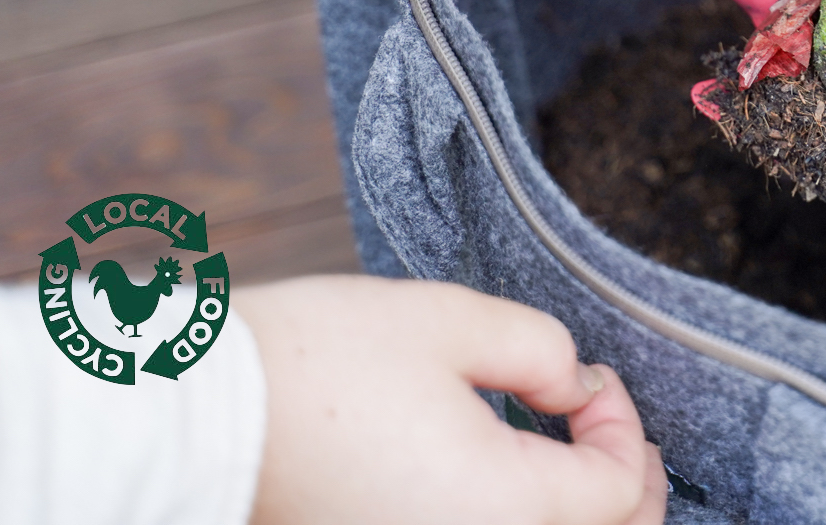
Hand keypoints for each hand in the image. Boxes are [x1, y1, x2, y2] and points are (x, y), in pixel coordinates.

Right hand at [241, 276, 665, 524]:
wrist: (197, 418)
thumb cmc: (315, 361)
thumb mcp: (451, 321)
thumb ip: (541, 350)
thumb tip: (576, 387)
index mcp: (501, 508)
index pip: (616, 494)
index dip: (623, 428)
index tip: (592, 381)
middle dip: (628, 496)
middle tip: (623, 438)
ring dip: (580, 522)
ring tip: (584, 468)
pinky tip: (518, 491)